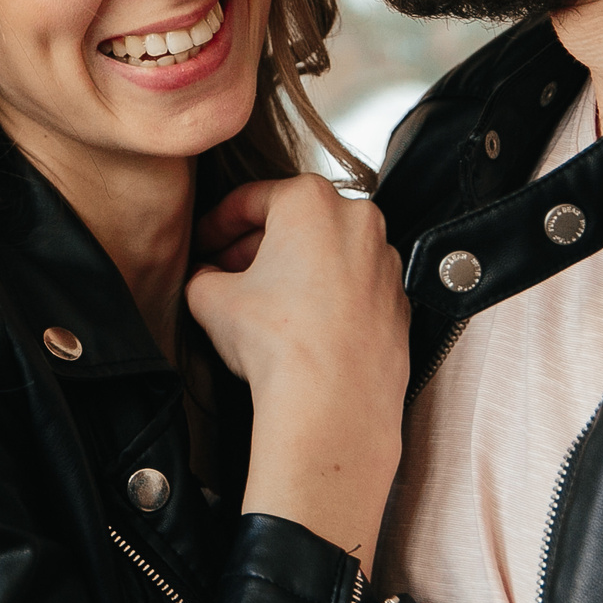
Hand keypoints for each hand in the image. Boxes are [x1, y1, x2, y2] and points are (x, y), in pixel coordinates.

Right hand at [185, 175, 409, 569]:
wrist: (332, 404)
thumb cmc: (280, 344)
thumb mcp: (210, 298)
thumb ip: (204, 275)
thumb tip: (209, 278)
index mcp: (311, 201)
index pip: (251, 198)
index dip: (217, 222)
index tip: (204, 241)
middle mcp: (358, 222)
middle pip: (295, 221)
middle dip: (258, 245)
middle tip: (228, 270)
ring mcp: (385, 263)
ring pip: (329, 252)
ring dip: (295, 270)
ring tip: (264, 303)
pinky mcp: (399, 303)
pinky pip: (354, 287)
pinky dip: (328, 297)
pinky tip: (301, 327)